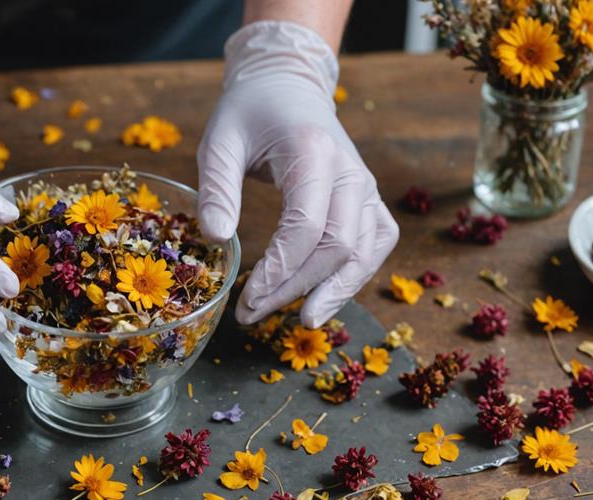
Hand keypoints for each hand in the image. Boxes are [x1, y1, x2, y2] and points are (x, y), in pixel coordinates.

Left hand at [197, 21, 397, 327]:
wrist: (287, 84)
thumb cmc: (248, 114)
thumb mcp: (219, 142)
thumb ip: (216, 190)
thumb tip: (217, 242)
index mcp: (312, 152)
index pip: (306, 226)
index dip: (280, 269)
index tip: (247, 299)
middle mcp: (350, 170)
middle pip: (337, 246)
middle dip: (297, 288)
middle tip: (254, 314)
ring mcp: (365, 185)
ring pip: (366, 250)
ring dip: (335, 291)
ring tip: (303, 321)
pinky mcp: (369, 197)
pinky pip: (376, 242)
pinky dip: (357, 274)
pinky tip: (327, 296)